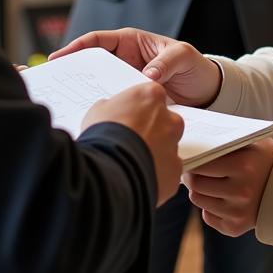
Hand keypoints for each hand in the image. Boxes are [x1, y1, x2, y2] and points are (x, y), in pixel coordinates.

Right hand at [53, 27, 221, 107]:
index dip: (76, 46)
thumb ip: (167, 61)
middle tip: (56, 84)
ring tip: (66, 104)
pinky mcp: (130, 99)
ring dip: (85, 92)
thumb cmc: (195, 68)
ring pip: (99, 84)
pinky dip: (102, 107)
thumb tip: (148, 75)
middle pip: (92, 64)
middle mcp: (125, 60)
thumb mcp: (184, 57)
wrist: (207, 93)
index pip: (98, 40)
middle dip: (74, 71)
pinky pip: (112, 101)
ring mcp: (126, 81)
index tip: (59, 58)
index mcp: (132, 42)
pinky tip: (92, 119)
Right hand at [81, 82, 184, 205]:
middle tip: (133, 140)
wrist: (109, 171)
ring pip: (168, 147)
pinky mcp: (174, 169)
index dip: (141, 109)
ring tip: (133, 161)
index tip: (132, 117)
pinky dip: (156, 173)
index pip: (153, 97)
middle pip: (166, 121)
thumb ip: (115, 108)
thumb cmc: (102, 137)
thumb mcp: (99, 111)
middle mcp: (169, 118)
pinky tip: (139, 176)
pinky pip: (168, 170)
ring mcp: (173, 144)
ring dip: (155, 152)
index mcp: (152, 96)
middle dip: (153, 130)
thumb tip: (114, 114)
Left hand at [183, 138, 272, 236]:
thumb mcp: (252, 143)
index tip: (190, 158)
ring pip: (199, 200)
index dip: (192, 162)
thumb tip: (195, 143)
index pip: (201, 165)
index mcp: (243, 165)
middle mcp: (240, 191)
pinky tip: (222, 198)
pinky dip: (210, 207)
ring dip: (200, 191)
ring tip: (208, 183)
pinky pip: (208, 216)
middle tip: (192, 171)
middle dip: (191, 177)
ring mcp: (238, 212)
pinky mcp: (236, 227)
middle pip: (196, 185)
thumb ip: (226, 142)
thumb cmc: (267, 159)